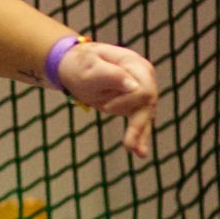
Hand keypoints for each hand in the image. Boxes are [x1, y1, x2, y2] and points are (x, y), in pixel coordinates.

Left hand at [57, 41, 159, 157]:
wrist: (72, 66)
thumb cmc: (79, 64)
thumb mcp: (88, 67)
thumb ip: (110, 75)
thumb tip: (133, 86)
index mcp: (133, 64)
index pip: (143, 89)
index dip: (128, 101)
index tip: (106, 108)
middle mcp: (142, 77)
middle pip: (148, 104)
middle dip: (139, 125)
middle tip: (127, 145)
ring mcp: (139, 90)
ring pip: (145, 115)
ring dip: (141, 134)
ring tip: (139, 154)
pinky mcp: (134, 103)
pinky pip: (140, 120)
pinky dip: (140, 135)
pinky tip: (139, 152)